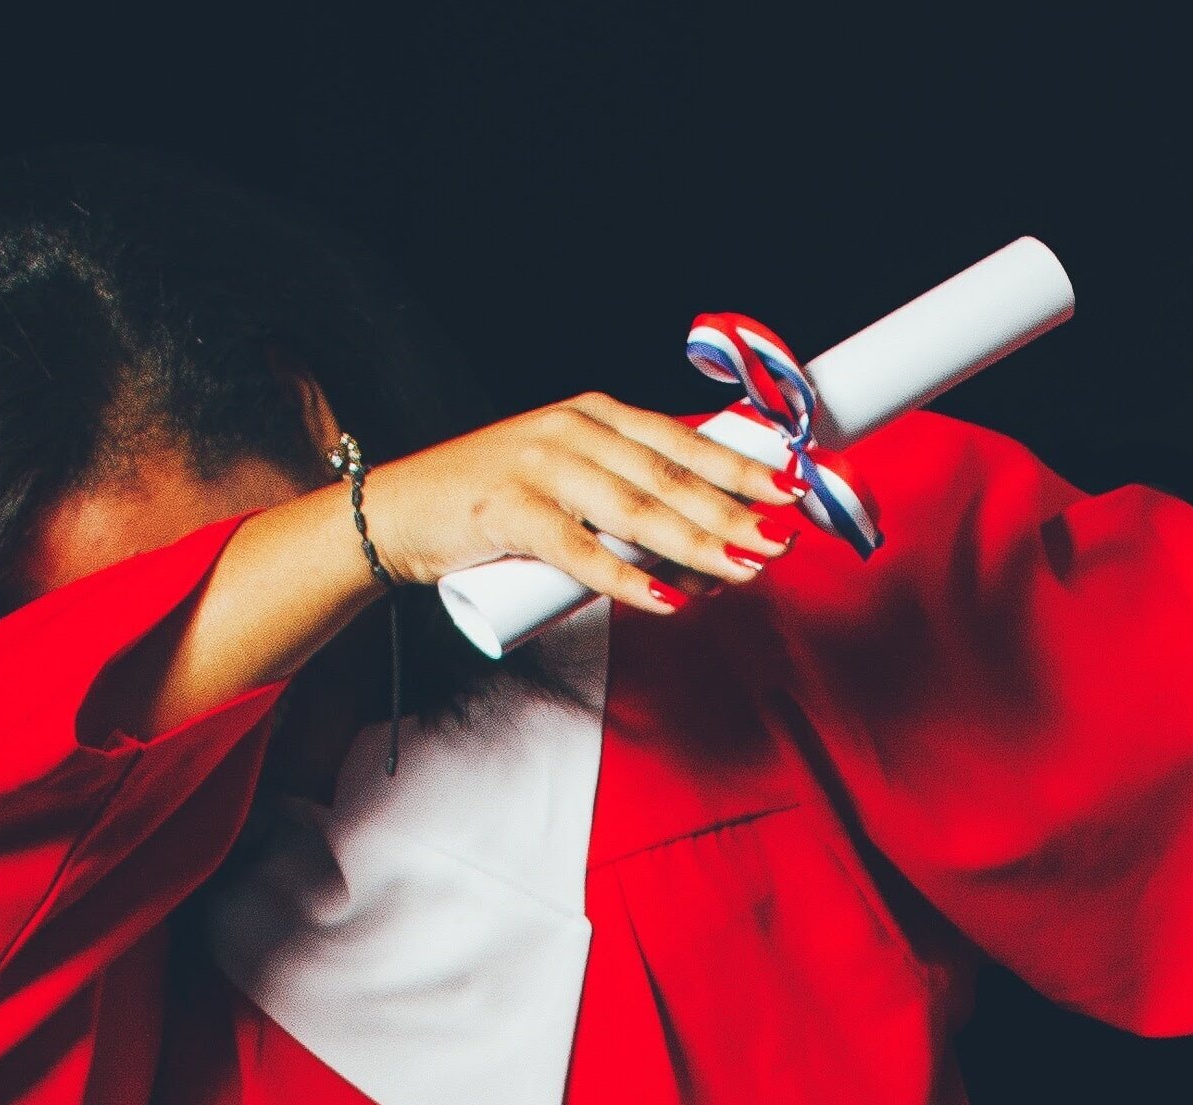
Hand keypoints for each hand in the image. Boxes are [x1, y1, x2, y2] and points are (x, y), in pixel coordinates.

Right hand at [358, 390, 809, 613]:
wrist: (398, 513)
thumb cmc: (496, 504)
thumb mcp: (571, 482)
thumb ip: (632, 502)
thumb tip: (711, 550)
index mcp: (596, 416)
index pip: (683, 440)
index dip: (742, 465)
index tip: (794, 488)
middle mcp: (573, 430)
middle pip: (669, 477)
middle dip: (733, 511)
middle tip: (782, 540)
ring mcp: (539, 467)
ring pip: (634, 512)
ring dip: (696, 544)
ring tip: (745, 569)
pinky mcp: (507, 512)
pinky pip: (579, 551)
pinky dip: (626, 579)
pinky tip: (667, 600)